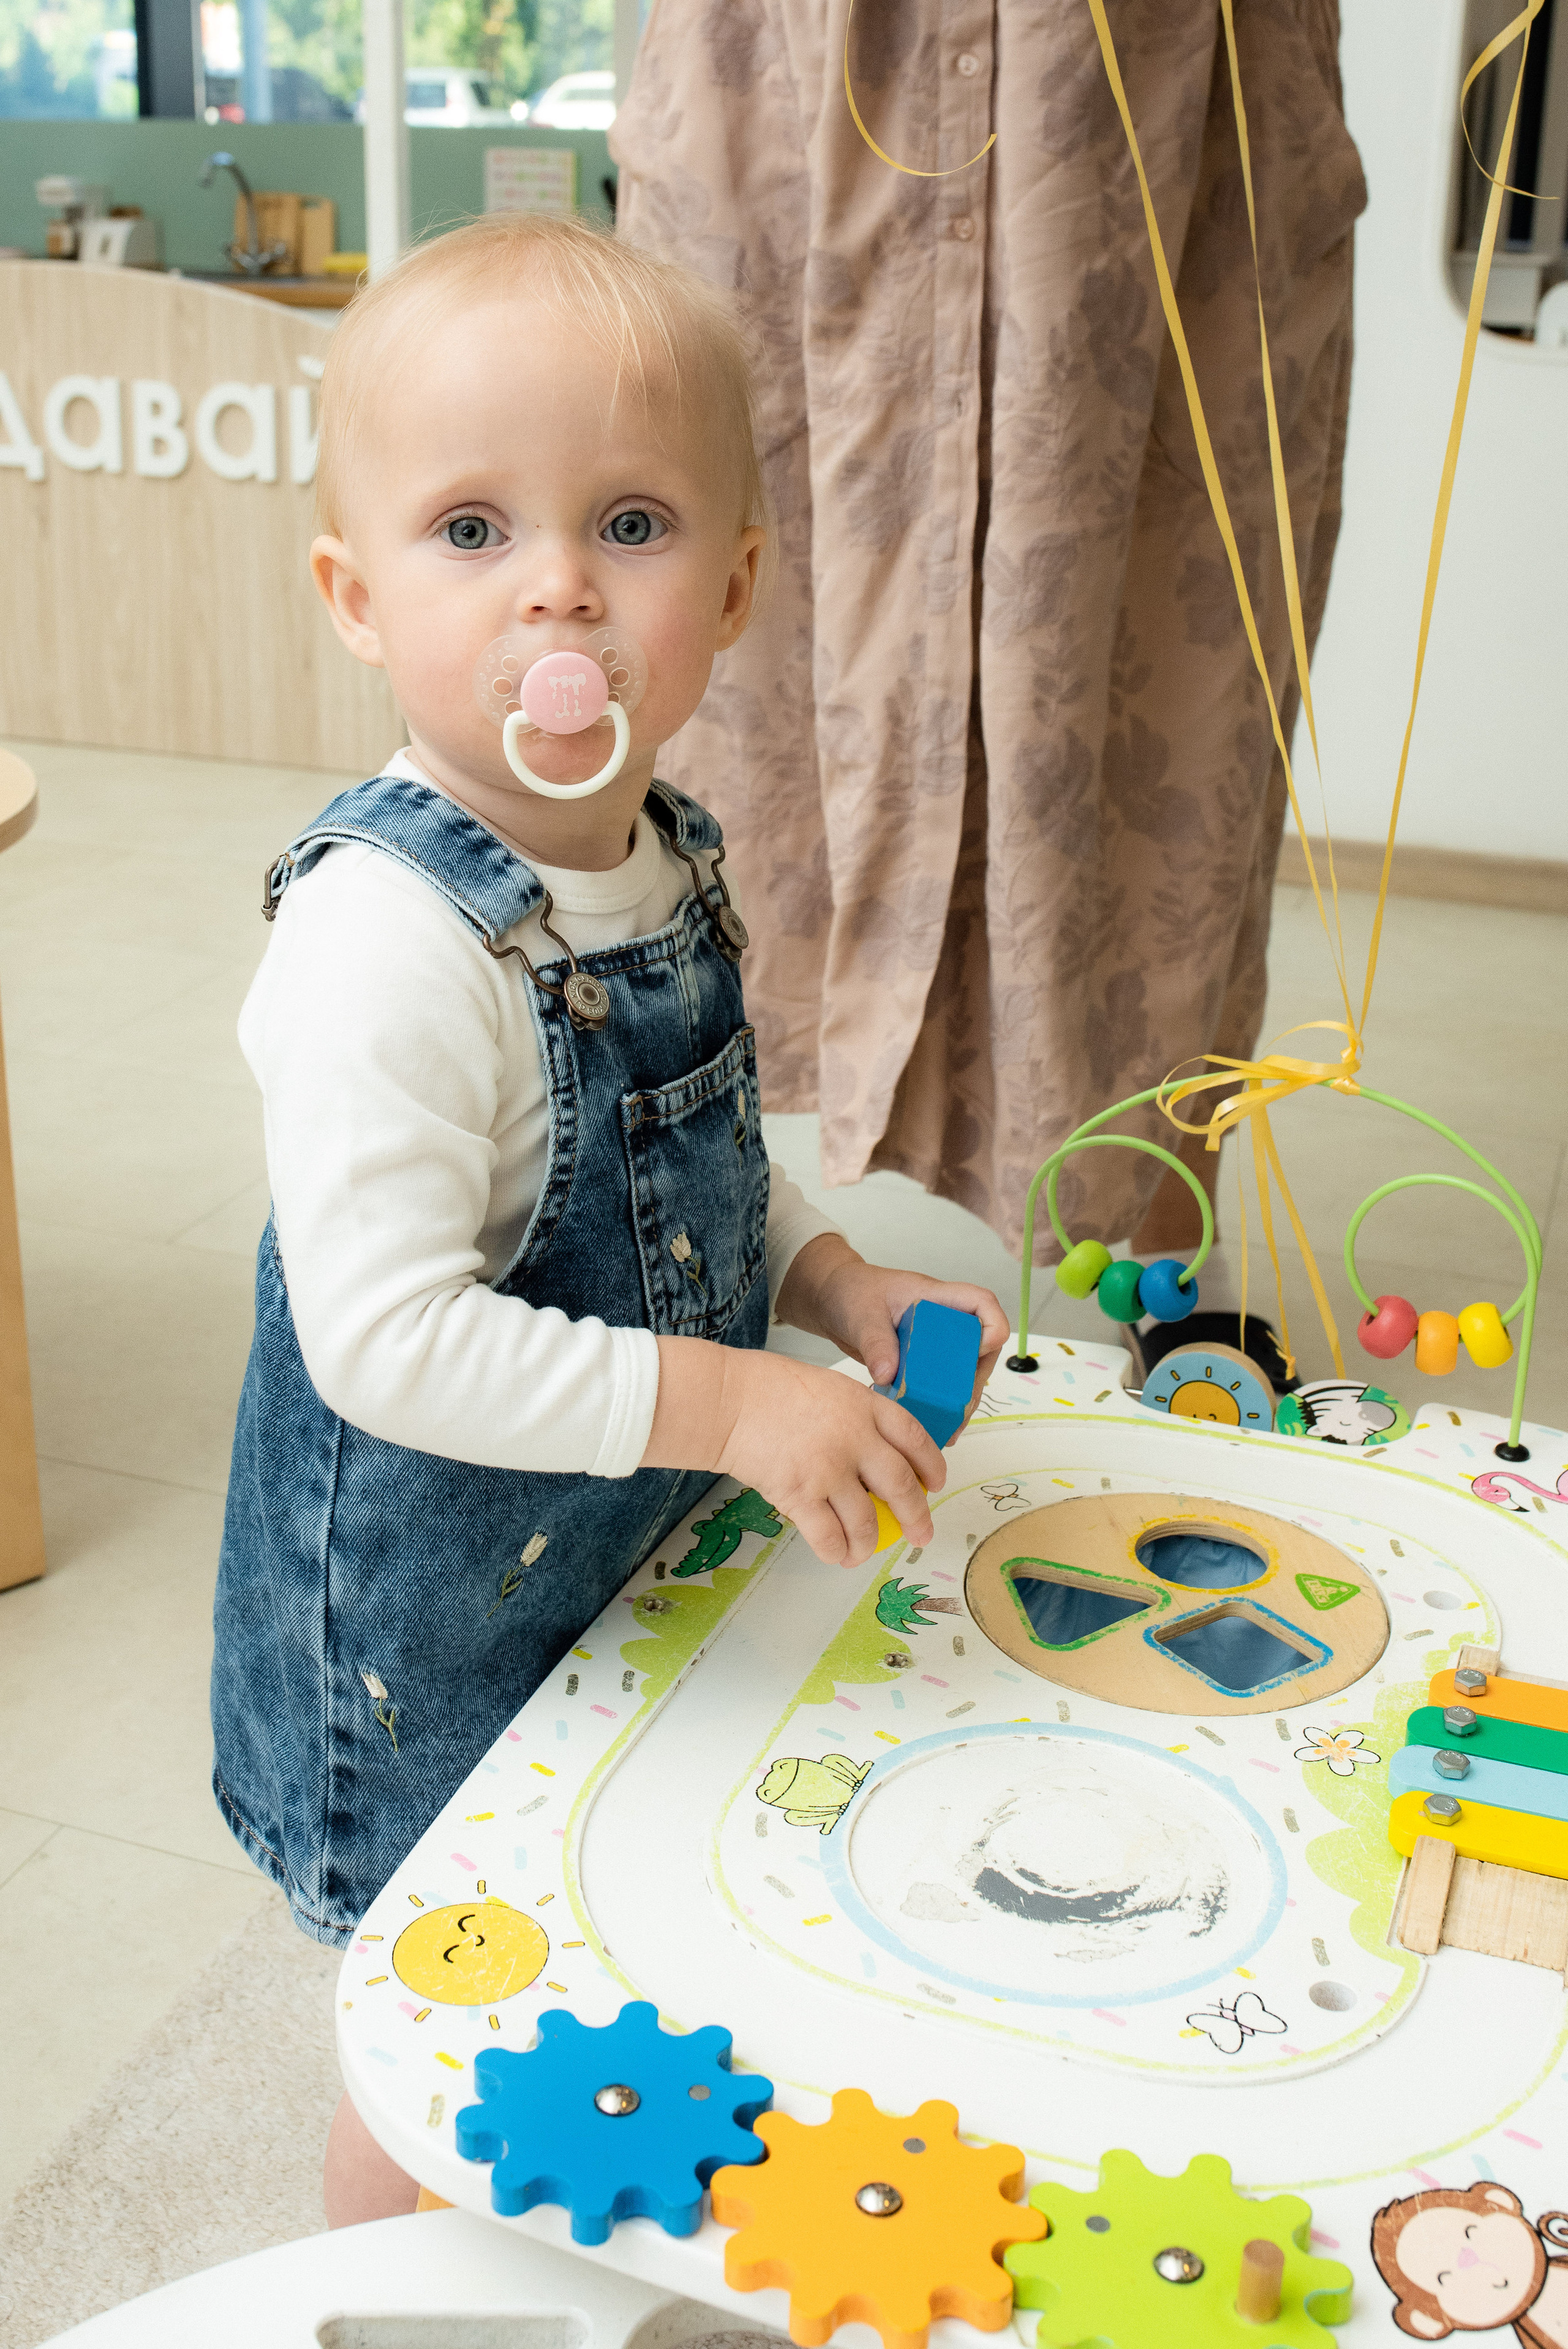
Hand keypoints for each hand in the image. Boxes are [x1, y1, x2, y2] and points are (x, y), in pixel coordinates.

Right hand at [639, 1338, 945, 1566]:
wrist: (727, 1400)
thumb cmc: (767, 1388)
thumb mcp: (828, 1387)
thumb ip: (856, 1417)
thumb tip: (874, 1455)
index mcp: (865, 1406)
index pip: (914, 1438)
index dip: (932, 1465)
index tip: (936, 1483)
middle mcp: (855, 1439)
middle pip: (901, 1486)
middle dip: (917, 1517)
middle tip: (921, 1535)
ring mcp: (829, 1470)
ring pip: (867, 1522)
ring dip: (870, 1544)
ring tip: (865, 1552)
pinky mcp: (800, 1496)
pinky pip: (829, 1537)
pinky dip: (837, 1552)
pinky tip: (836, 1554)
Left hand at [775, 1235, 1010, 1427]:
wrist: (834, 1301)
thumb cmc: (851, 1293)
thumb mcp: (861, 1315)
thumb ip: (875, 1342)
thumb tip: (888, 1375)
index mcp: (936, 1298)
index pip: (982, 1304)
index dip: (989, 1328)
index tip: (974, 1353)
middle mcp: (944, 1320)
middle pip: (980, 1348)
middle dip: (972, 1381)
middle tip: (956, 1412)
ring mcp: (937, 1343)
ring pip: (964, 1372)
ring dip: (959, 1401)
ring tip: (947, 1431)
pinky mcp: (924, 1363)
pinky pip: (942, 1384)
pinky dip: (939, 1405)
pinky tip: (931, 1428)